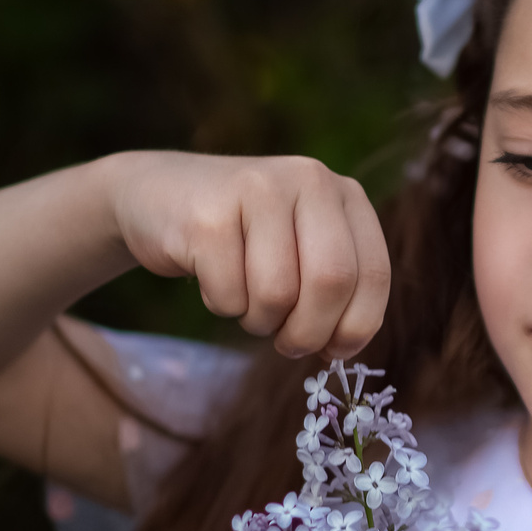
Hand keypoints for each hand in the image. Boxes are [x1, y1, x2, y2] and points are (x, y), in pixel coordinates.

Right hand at [106, 151, 389, 358]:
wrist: (157, 195)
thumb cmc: (243, 238)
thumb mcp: (302, 249)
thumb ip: (336, 289)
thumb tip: (343, 348)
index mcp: (344, 193)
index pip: (374, 274)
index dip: (356, 327)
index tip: (333, 350)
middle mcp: (308, 180)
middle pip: (331, 283)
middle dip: (309, 332)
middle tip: (289, 344)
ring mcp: (257, 190)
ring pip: (277, 295)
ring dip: (260, 321)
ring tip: (246, 300)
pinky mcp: (207, 216)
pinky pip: (228, 296)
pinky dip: (221, 305)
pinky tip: (211, 277)